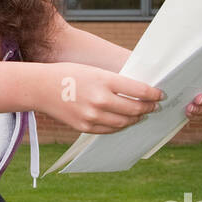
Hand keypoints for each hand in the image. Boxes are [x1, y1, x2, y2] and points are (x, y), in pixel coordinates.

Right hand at [40, 62, 164, 133]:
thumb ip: (115, 81)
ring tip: (141, 114)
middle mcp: (100, 100)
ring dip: (136, 118)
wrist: (41, 87)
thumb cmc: (68, 74)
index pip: (139, 90)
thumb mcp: (95, 71)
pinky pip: (110, 130)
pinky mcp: (84, 127)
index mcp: (104, 80)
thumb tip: (139, 91)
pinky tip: (124, 120)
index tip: (160, 94)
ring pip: (124, 122)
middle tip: (154, 105)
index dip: (153, 94)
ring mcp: (92, 116)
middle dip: (148, 107)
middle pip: (135, 108)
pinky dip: (120, 126)